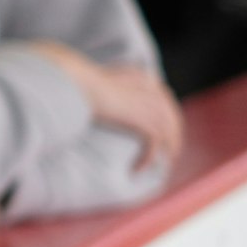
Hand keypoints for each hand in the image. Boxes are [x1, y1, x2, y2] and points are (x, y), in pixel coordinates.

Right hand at [34, 42, 183, 171]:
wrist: (73, 82)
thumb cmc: (75, 82)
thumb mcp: (94, 81)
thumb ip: (104, 89)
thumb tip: (94, 98)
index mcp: (140, 77)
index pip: (162, 98)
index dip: (166, 117)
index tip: (162, 132)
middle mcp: (149, 90)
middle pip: (171, 116)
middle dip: (172, 136)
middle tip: (167, 154)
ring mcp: (148, 105)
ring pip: (167, 133)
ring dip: (165, 151)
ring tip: (157, 166)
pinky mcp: (142, 120)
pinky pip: (152, 144)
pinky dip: (147, 158)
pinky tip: (137, 168)